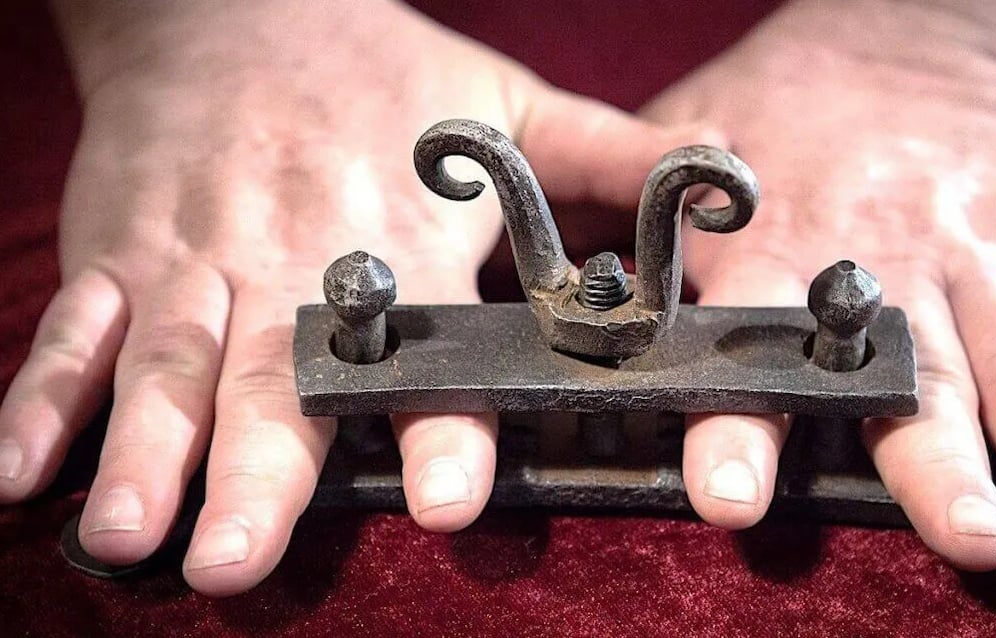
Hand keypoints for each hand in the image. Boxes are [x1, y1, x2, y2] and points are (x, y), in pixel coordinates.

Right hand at [0, 1, 714, 594]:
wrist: (234, 3)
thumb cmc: (382, 72)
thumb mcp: (506, 103)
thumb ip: (610, 157)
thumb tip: (724, 182)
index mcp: (392, 231)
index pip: (418, 340)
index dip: (431, 419)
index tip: (442, 497)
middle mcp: (287, 254)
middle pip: (271, 372)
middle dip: (258, 468)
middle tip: (240, 562)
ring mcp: (192, 256)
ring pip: (165, 362)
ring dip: (143, 452)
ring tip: (131, 537)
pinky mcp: (119, 251)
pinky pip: (72, 330)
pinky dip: (42, 399)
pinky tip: (16, 477)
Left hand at [642, 1, 995, 568]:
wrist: (918, 28)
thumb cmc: (791, 101)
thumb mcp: (694, 139)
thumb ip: (634, 214)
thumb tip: (553, 286)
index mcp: (789, 248)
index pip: (758, 349)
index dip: (742, 426)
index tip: (735, 500)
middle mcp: (894, 263)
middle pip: (919, 372)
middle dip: (941, 460)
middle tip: (968, 540)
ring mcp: (983, 258)